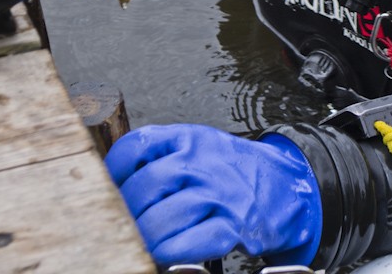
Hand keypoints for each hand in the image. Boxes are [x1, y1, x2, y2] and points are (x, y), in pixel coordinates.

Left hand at [105, 124, 321, 267]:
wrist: (284, 182)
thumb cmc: (231, 168)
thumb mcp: (198, 144)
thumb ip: (162, 154)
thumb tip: (115, 183)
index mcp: (188, 137)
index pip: (137, 145)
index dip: (113, 170)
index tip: (106, 188)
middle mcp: (203, 161)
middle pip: (146, 186)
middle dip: (124, 212)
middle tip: (117, 225)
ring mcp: (219, 193)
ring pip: (165, 216)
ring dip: (143, 236)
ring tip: (136, 243)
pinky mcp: (234, 224)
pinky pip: (194, 241)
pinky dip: (172, 251)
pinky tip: (162, 253)